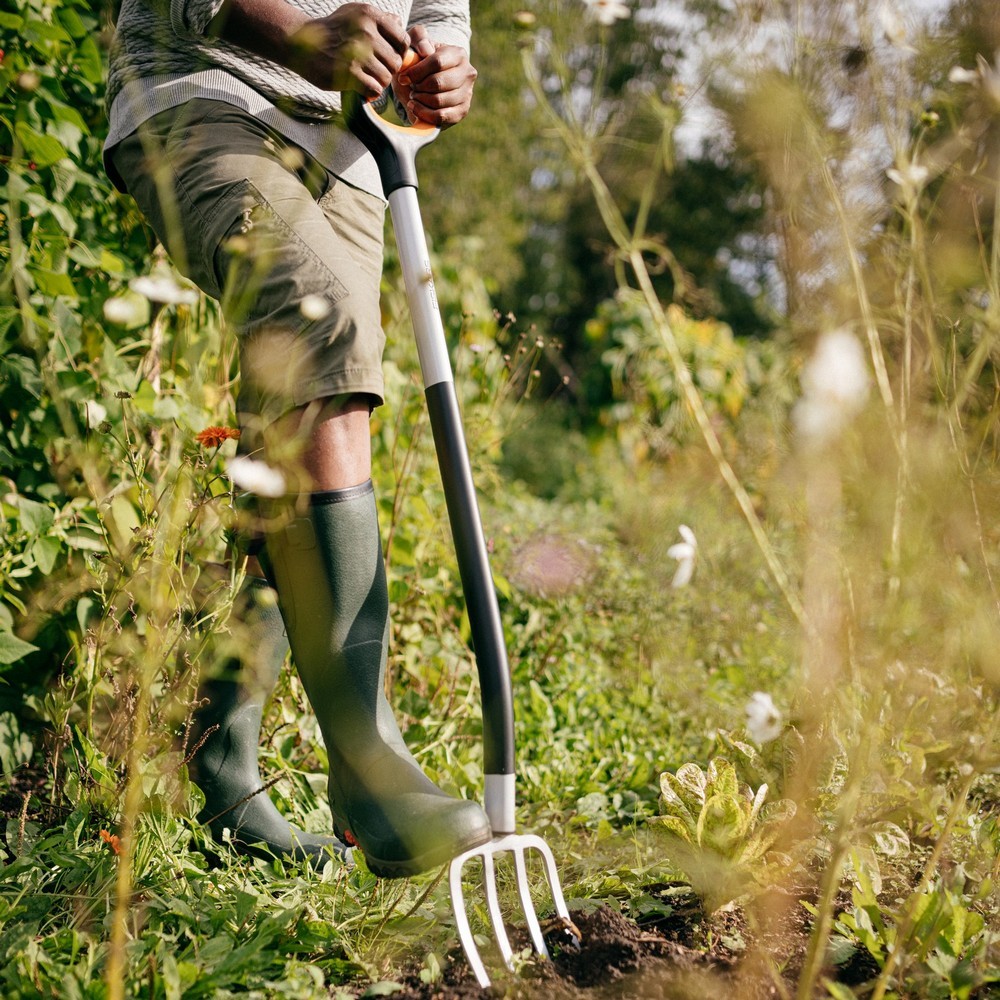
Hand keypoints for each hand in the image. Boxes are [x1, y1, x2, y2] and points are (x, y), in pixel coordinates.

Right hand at [289, 3, 409, 96]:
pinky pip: (374, 89)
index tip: (387, 57)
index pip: (403, 40)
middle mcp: (365, 31)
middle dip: (387, 70)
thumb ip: (379, 20)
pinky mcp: (348, 72)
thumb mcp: (355, 15)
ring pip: (386, 78)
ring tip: (366, 78)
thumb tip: (399, 23)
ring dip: (378, 83)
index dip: (399, 53)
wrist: (302, 42)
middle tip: (373, 70)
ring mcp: (357, 52)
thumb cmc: (334, 31)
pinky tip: (362, 88)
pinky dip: (370, 93)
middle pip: (395, 62)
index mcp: (370, 16)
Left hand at [393, 26, 476, 127]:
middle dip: (418, 87)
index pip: (437, 62)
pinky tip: (415, 108)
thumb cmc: (420, 60)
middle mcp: (468, 73)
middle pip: (438, 83)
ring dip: (420, 100)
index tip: (403, 77)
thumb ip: (419, 38)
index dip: (417, 72)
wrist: (427, 82)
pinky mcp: (462, 111)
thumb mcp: (416, 43)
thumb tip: (426, 51)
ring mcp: (467, 94)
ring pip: (439, 101)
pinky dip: (424, 114)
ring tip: (413, 96)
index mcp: (458, 54)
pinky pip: (441, 116)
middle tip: (411, 87)